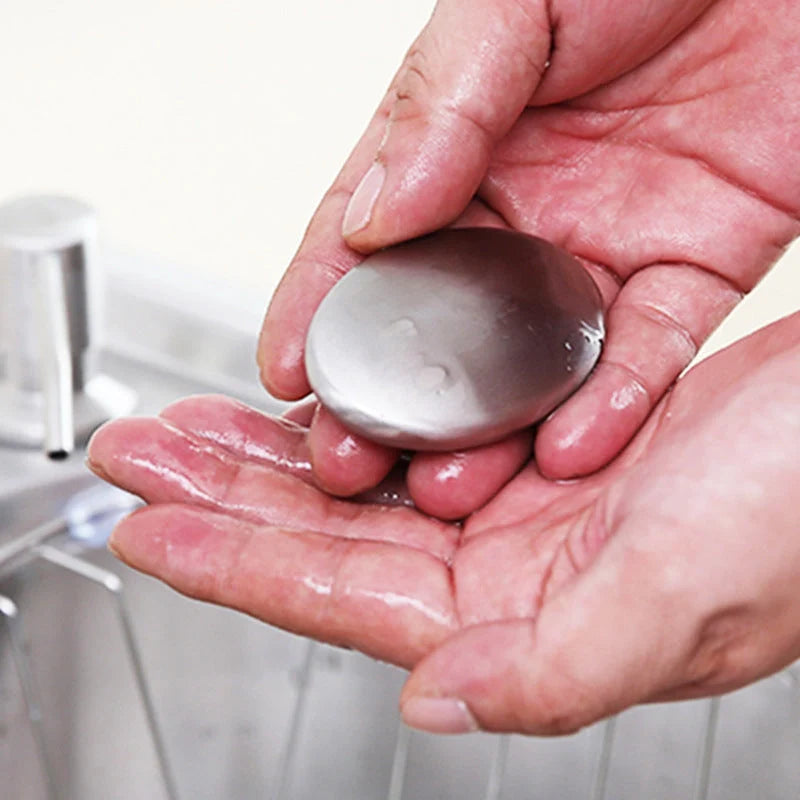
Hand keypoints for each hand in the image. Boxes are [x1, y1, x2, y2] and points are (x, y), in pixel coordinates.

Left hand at [89, 311, 799, 733]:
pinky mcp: (540, 444)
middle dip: (224, 494)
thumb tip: (437, 700)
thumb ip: (561, 669)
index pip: (340, 596)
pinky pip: (417, 433)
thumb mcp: (688, 593)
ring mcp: (521, 502)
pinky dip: (356, 414)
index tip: (147, 531)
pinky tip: (312, 402)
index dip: (231, 565)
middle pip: (328, 533)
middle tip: (143, 456)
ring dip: (274, 451)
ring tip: (196, 426)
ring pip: (362, 480)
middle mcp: (510, 563)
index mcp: (528, 615)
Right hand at [258, 0, 799, 513]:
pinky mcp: (689, 273)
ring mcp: (602, 251)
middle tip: (352, 457)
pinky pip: (647, 355)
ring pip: (534, 362)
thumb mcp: (516, 1)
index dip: (319, 306)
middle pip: (442, 324)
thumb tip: (372, 217)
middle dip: (394, 398)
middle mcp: (523, 212)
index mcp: (460, 146)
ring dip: (493, 430)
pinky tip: (567, 448)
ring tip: (450, 483)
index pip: (368, 239)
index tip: (285, 370)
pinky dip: (612, 405)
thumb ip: (440, 106)